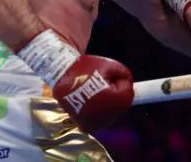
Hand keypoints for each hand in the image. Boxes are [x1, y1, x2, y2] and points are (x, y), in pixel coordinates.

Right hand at [17, 30, 133, 132]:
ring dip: (106, 103)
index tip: (107, 75)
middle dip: (114, 93)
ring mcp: (95, 124)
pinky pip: (98, 119)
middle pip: (120, 105)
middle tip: (99, 82)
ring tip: (92, 90)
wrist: (60, 75)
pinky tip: (89, 100)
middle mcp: (105, 117)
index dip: (118, 81)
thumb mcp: (109, 64)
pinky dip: (97, 110)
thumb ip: (124, 73)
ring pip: (110, 114)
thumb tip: (130, 85)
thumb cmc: (85, 68)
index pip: (128, 92)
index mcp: (114, 101)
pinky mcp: (86, 126)